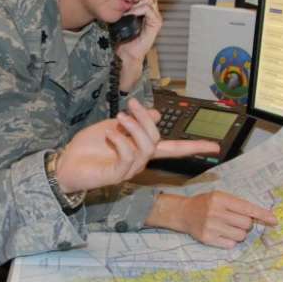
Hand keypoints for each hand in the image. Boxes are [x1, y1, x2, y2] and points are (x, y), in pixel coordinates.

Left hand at [55, 99, 219, 193]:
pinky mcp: (117, 175)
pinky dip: (121, 140)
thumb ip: (134, 122)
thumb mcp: (113, 126)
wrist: (66, 163)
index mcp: (142, 149)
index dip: (195, 146)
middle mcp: (140, 161)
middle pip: (158, 140)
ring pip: (146, 148)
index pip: (174, 149)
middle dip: (146, 120)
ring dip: (134, 128)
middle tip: (130, 105)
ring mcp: (129, 170)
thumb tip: (154, 113)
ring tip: (119, 118)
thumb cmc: (88, 147)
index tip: (216, 146)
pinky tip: (110, 133)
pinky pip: (128, 156)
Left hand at [115, 0, 160, 91]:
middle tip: (126, 6)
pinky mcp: (156, 23)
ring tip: (127, 12)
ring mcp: (156, 18)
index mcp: (146, 12)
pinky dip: (138, 10)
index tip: (124, 0)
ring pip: (148, 0)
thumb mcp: (123, 20)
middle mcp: (153, 13)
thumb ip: (125, 9)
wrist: (127, 53)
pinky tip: (130, 15)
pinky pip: (148, 10)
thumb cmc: (124, 39)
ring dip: (135, 5)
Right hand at [147, 191, 277, 248]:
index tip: (274, 220)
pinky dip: (230, 240)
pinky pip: (231, 244)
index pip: (247, 208)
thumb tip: (260, 217)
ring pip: (240, 235)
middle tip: (236, 220)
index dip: (262, 214)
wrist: (183, 212)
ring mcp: (211, 226)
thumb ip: (237, 205)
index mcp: (220, 198)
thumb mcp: (220, 197)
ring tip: (228, 227)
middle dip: (246, 223)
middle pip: (246, 223)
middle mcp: (216, 212)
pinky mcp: (208, 239)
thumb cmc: (206, 204)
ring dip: (239, 233)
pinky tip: (221, 234)